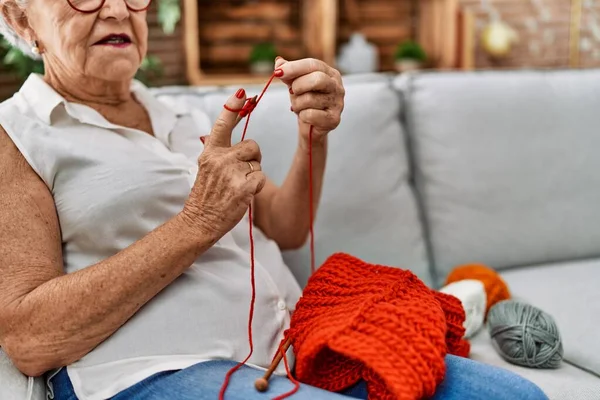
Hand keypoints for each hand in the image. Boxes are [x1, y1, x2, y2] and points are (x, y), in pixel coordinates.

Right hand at [182, 90, 266, 240]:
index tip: (243, 92)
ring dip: (253, 174)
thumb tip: (233, 129)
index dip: (233, 106)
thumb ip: (219, 150)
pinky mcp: (244, 187)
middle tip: (240, 172)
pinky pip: (260, 178)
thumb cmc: (206, 195)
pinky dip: (255, 187)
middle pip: (252, 145)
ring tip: (236, 186)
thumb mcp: (206, 167)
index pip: (223, 124)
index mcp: (210, 152)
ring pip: (257, 163)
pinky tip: (242, 196)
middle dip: (252, 157)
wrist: (199, 221)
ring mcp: (232, 173)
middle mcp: (220, 158)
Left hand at [274, 57, 344, 143]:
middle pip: (317, 79)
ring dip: (297, 104)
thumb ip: (288, 72)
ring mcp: (337, 103)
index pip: (313, 64)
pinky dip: (302, 116)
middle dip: (298, 85)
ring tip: (299, 107)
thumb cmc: (305, 101)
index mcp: (330, 73)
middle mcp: (337, 86)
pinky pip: (310, 115)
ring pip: (310, 99)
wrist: (311, 126)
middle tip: (292, 92)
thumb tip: (278, 62)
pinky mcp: (333, 119)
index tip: (278, 72)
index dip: (294, 67)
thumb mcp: (295, 83)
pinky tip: (306, 117)